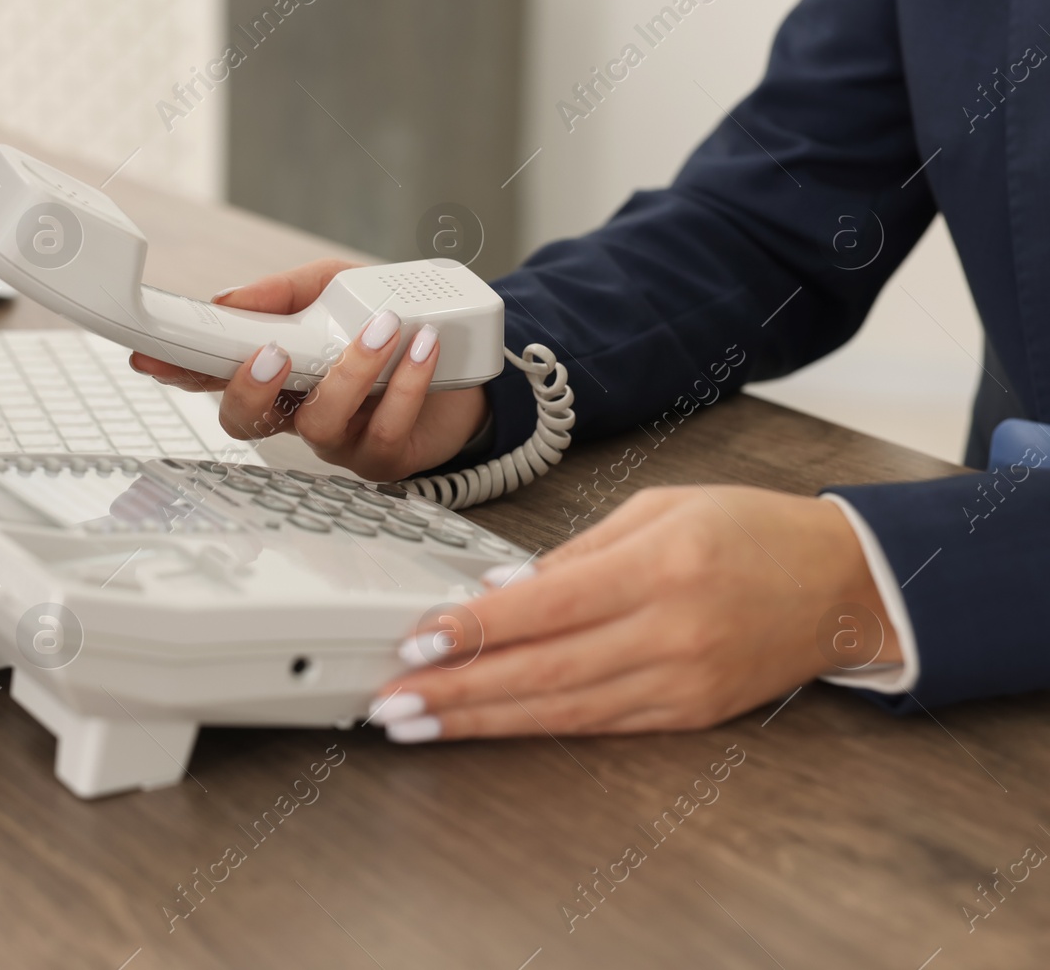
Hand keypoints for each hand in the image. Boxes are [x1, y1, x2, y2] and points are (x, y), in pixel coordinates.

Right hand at [129, 258, 489, 479]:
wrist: (471, 356)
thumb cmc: (390, 323)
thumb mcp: (335, 286)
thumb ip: (282, 292)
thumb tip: (226, 301)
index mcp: (276, 373)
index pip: (213, 375)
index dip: (176, 371)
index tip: (149, 356)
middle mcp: (297, 412)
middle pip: (247, 420)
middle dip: (250, 388)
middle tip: (273, 351)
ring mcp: (339, 441)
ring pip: (320, 422)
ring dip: (349, 371)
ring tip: (384, 328)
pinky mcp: (386, 458)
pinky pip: (384, 428)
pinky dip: (404, 384)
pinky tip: (423, 349)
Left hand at [367, 486, 899, 740]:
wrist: (845, 584)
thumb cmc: (751, 530)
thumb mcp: (660, 508)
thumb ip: (575, 551)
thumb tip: (498, 587)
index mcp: (659, 566)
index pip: (544, 606)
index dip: (473, 628)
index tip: (415, 638)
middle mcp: (670, 631)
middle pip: (541, 670)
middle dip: (456, 689)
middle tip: (391, 700)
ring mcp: (682, 681)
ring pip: (562, 710)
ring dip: (481, 720)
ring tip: (417, 725)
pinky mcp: (690, 715)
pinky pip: (599, 725)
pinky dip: (536, 727)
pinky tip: (487, 726)